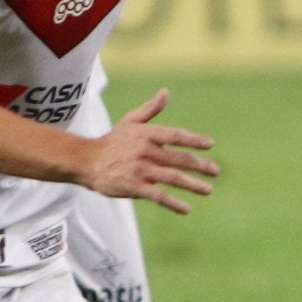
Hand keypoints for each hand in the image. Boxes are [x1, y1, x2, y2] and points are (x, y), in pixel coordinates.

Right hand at [82, 89, 217, 213]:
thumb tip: (166, 93)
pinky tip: (186, 209)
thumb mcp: (130, 121)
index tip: (210, 145)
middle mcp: (145, 151)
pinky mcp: (134, 187)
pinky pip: (158, 196)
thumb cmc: (112, 141)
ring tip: (208, 190)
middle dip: (200, 165)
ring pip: (173, 177)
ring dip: (193, 184)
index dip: (194, 140)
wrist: (86, 161)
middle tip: (216, 171)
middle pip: (179, 158)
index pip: (176, 136)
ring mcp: (140, 169)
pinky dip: (173, 203)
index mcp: (146, 134)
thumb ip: (150, 109)